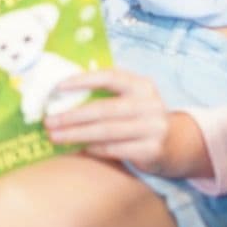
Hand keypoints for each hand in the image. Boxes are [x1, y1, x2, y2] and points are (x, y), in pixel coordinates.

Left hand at [43, 67, 186, 174]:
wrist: (178, 144)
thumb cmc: (141, 118)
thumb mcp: (132, 100)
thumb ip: (107, 94)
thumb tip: (62, 95)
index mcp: (142, 85)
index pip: (110, 77)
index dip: (84, 80)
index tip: (58, 87)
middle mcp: (150, 104)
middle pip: (103, 109)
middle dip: (72, 116)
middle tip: (49, 121)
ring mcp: (153, 128)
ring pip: (106, 131)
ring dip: (77, 135)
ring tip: (56, 136)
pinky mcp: (152, 150)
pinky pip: (115, 149)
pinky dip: (94, 148)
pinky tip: (79, 148)